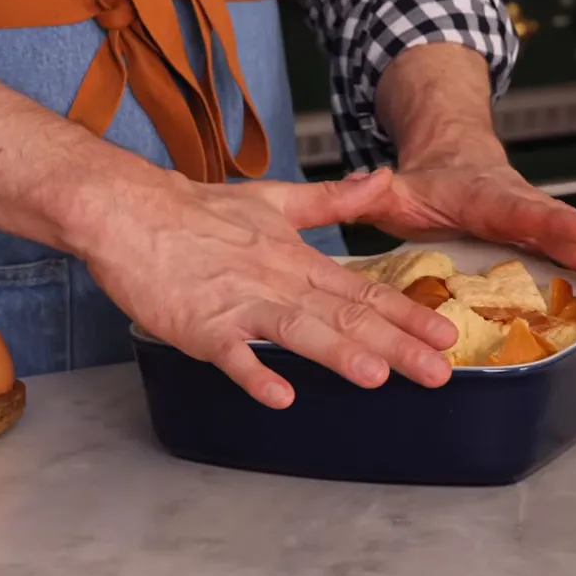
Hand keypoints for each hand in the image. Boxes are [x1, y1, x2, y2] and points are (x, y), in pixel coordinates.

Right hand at [73, 169, 457, 408]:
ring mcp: (239, 304)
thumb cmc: (199, 212)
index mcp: (297, 260)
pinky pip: (230, 353)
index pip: (362, 291)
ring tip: (375, 376)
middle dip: (394, 345)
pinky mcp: (200, 325)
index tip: (446, 334)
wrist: (129, 210)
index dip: (406, 314)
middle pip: (343, 316)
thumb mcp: (274, 200)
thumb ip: (332, 199)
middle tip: (437, 371)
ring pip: (296, 329)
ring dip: (335, 353)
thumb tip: (383, 180)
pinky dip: (253, 372)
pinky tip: (279, 395)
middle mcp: (277, 282)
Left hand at [352, 163, 575, 313]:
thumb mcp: (395, 189)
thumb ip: (377, 193)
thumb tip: (368, 186)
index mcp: (489, 198)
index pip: (524, 210)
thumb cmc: (426, 182)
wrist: (453, 154)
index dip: (554, 222)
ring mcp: (552, 224)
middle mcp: (531, 209)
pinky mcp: (563, 239)